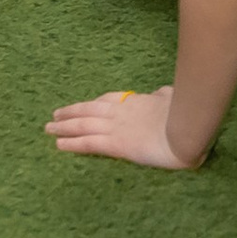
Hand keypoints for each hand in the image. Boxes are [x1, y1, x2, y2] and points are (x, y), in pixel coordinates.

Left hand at [46, 85, 201, 168]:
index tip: (83, 106)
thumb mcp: (173, 98)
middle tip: (55, 115)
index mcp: (137, 102)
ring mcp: (117, 127)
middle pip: (90, 110)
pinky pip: (88, 142)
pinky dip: (72, 142)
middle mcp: (123, 112)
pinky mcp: (116, 144)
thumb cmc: (187, 114)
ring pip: (84, 124)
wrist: (188, 129)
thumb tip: (162, 93)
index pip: (109, 101)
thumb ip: (164, 97)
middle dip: (72, 113)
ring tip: (49, 127)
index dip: (93, 104)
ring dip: (64, 125)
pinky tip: (59, 144)